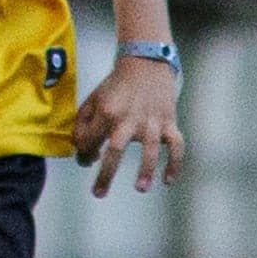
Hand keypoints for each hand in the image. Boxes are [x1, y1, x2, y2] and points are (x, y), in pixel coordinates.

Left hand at [73, 56, 182, 196]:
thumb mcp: (93, 98)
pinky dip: (174, 163)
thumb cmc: (116, 85)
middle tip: (98, 194)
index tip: (85, 160)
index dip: (83, 154)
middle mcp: (129, 118)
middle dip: (105, 174)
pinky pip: (176, 145)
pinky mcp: (169, 121)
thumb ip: (82, 122)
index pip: (90, 141)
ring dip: (146, 170)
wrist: (145, 63)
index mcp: (107, 112)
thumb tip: (80, 148)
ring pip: (150, 150)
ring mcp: (151, 121)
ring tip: (141, 189)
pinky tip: (169, 180)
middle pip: (115, 150)